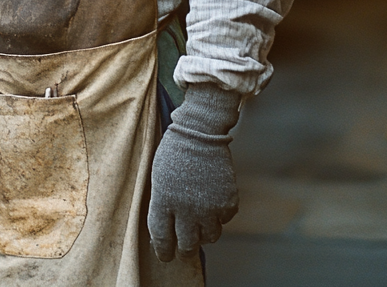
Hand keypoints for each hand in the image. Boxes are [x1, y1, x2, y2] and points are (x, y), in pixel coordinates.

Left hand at [147, 83, 240, 261]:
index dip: (163, 251)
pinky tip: (212, 201)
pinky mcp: (228, 202)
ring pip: (209, 238)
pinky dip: (219, 216)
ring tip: (200, 223)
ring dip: (203, 233)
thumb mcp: (158, 177)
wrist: (200, 131)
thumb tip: (166, 233)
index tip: (165, 255)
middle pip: (187, 245)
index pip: (162, 239)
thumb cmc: (174, 151)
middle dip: (184, 249)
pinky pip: (224, 221)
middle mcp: (187, 208)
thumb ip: (162, 205)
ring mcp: (209, 206)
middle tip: (184, 247)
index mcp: (164, 201)